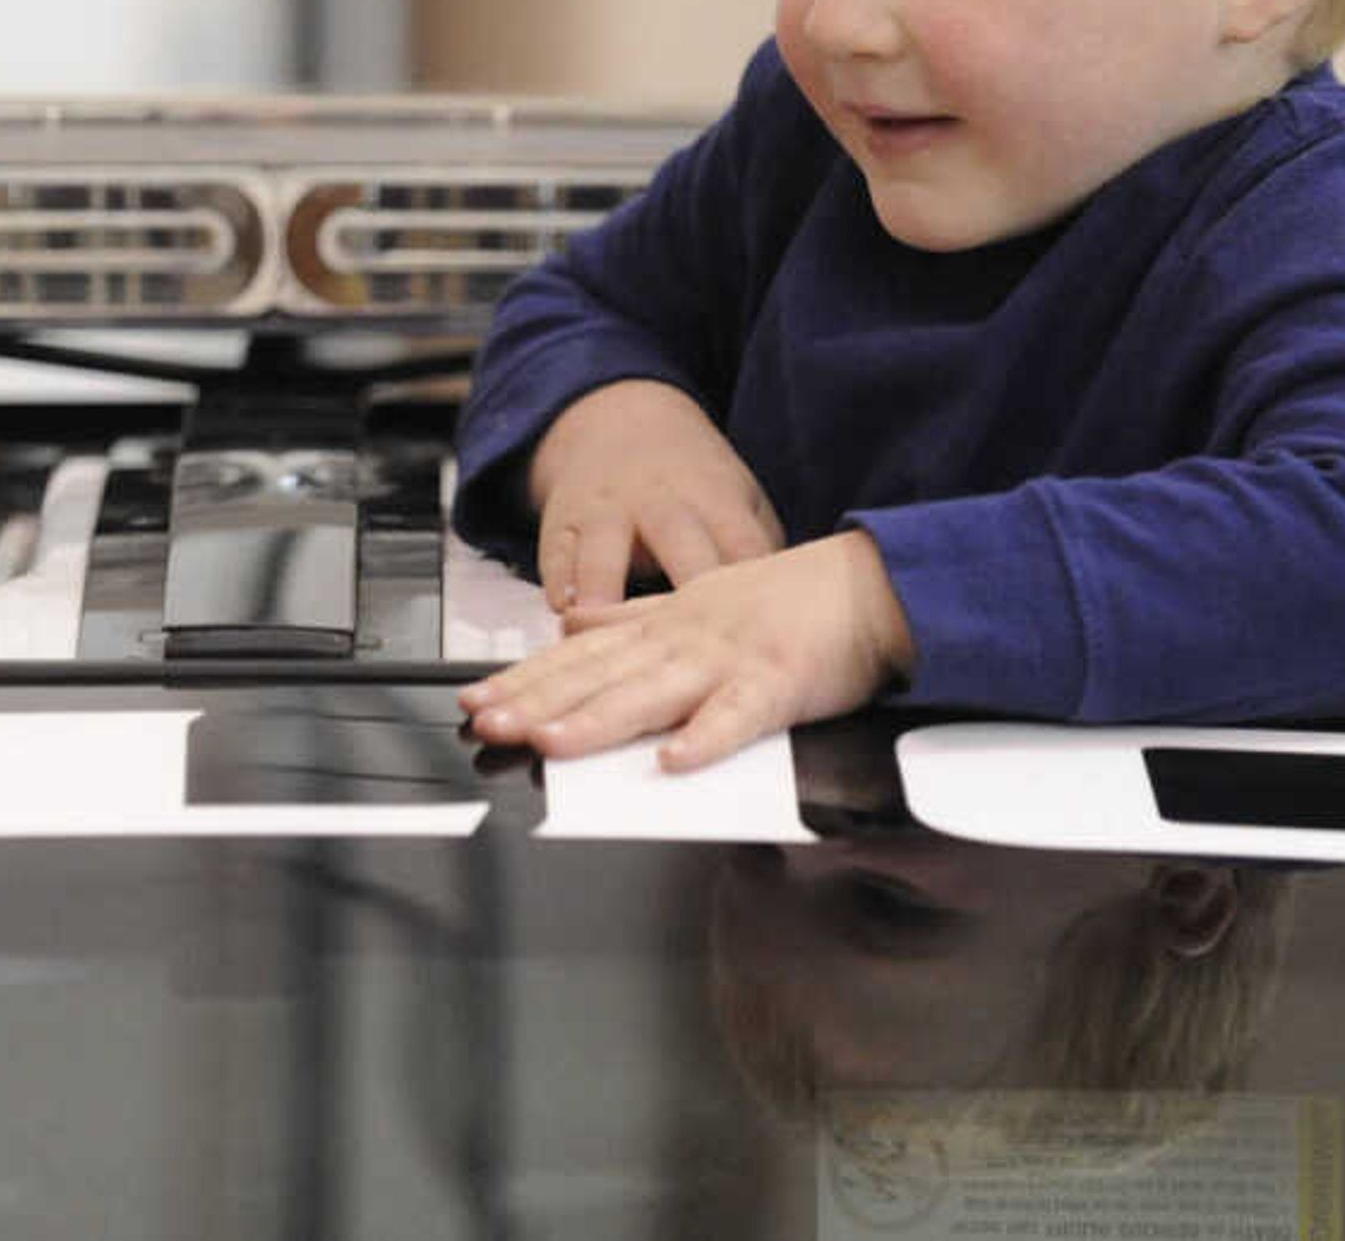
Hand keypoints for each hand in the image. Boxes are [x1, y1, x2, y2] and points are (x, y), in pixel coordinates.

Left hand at [458, 528, 910, 771]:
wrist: (869, 582)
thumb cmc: (786, 598)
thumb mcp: (695, 597)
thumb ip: (630, 614)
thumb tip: (570, 621)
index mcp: (663, 626)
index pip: (579, 655)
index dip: (524, 678)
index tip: (475, 699)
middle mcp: (683, 640)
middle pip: (600, 674)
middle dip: (539, 700)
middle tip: (487, 723)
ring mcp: (728, 660)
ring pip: (653, 692)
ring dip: (599, 719)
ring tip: (551, 743)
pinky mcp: (777, 683)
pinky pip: (737, 715)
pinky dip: (706, 737)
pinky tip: (673, 761)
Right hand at [523, 376, 784, 612]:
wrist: (618, 419)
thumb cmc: (694, 481)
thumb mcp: (739, 498)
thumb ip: (759, 551)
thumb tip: (793, 617)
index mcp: (716, 500)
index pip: (742, 548)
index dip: (757, 593)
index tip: (767, 638)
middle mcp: (662, 503)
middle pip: (678, 546)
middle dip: (687, 589)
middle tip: (698, 646)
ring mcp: (608, 512)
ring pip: (606, 551)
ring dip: (604, 587)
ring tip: (603, 622)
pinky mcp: (564, 523)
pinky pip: (557, 553)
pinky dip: (559, 581)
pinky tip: (563, 612)